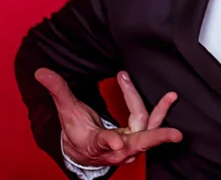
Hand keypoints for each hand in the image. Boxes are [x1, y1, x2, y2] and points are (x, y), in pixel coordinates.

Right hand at [35, 68, 182, 167]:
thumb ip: (58, 91)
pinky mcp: (139, 136)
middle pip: (138, 142)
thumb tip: (42, 72)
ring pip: (147, 126)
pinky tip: (170, 98)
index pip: (102, 143)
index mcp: (94, 144)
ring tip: (171, 96)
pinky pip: (152, 122)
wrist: (84, 152)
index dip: (110, 141)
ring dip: (160, 112)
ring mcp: (131, 143)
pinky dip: (161, 110)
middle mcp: (117, 148)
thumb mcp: (66, 112)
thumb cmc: (77, 132)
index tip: (117, 141)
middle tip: (174, 135)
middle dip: (156, 138)